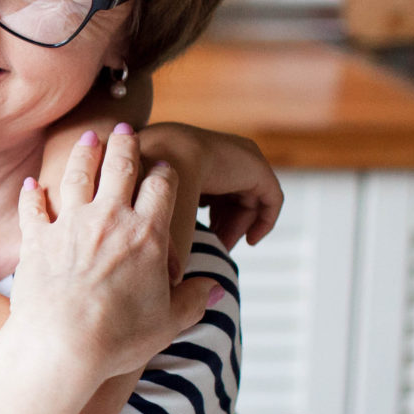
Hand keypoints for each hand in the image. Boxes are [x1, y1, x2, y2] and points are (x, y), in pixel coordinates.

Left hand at [14, 128, 220, 388]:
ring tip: (88, 138)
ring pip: (77, 175)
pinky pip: (33, 207)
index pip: (162, 186)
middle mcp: (108, 219)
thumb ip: (193, 300)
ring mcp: (69, 225)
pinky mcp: (36, 239)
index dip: (165, 172)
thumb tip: (213, 289)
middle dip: (125, 144)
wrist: (60, 347)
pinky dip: (32, 193)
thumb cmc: (118, 339)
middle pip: (120, 166)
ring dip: (83, 153)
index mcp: (147, 234)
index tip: (165, 166)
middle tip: (125, 129)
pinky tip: (32, 184)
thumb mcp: (168, 323)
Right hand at [138, 123, 281, 249]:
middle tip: (211, 248)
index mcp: (189, 155)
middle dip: (220, 226)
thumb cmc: (143, 189)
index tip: (198, 244)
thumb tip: (164, 260)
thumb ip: (157, 222)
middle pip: (226, 196)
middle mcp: (216, 152)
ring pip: (246, 199)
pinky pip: (270, 198)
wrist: (158, 164)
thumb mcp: (150, 207)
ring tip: (222, 247)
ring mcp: (238, 156)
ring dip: (236, 227)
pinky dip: (264, 221)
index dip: (203, 220)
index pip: (205, 191)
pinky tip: (251, 241)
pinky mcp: (256, 167)